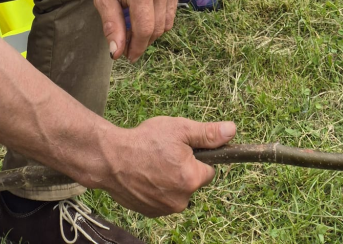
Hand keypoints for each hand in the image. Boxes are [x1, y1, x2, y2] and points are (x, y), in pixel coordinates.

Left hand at [95, 0, 178, 61]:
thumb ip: (111, 25)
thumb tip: (116, 53)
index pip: (145, 29)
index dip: (137, 47)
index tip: (127, 57)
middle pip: (157, 29)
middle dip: (142, 42)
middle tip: (126, 42)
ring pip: (166, 24)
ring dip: (151, 32)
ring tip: (134, 27)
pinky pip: (170, 14)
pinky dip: (158, 21)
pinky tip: (144, 14)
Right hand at [100, 117, 235, 215]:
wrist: (111, 159)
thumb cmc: (145, 141)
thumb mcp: (179, 129)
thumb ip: (207, 133)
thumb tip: (232, 131)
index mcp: (192, 179)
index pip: (209, 170)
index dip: (198, 156)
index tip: (183, 148)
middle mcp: (181, 200)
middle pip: (193, 182)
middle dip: (184, 169)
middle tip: (165, 153)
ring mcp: (165, 209)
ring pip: (178, 192)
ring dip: (170, 180)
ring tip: (153, 163)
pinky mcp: (151, 213)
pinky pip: (164, 200)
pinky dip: (158, 189)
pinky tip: (146, 175)